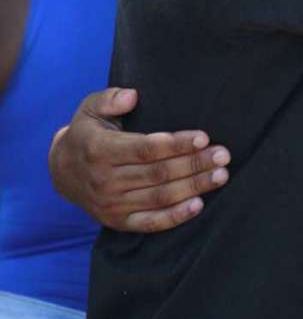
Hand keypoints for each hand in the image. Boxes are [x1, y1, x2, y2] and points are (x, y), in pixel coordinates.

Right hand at [48, 88, 230, 232]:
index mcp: (100, 150)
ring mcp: (112, 204)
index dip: (176, 144)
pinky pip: (150, 223)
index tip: (204, 137)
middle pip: (158, 173)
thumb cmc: (88, 134)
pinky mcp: (118, 221)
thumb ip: (110, 98)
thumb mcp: (90, 109)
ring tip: (221, 175)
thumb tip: (132, 96)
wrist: (62, 172)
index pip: (145, 149)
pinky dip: (175, 217)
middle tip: (223, 155)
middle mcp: (105, 180)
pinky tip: (199, 205)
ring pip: (160, 197)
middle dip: (194, 164)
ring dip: (194, 187)